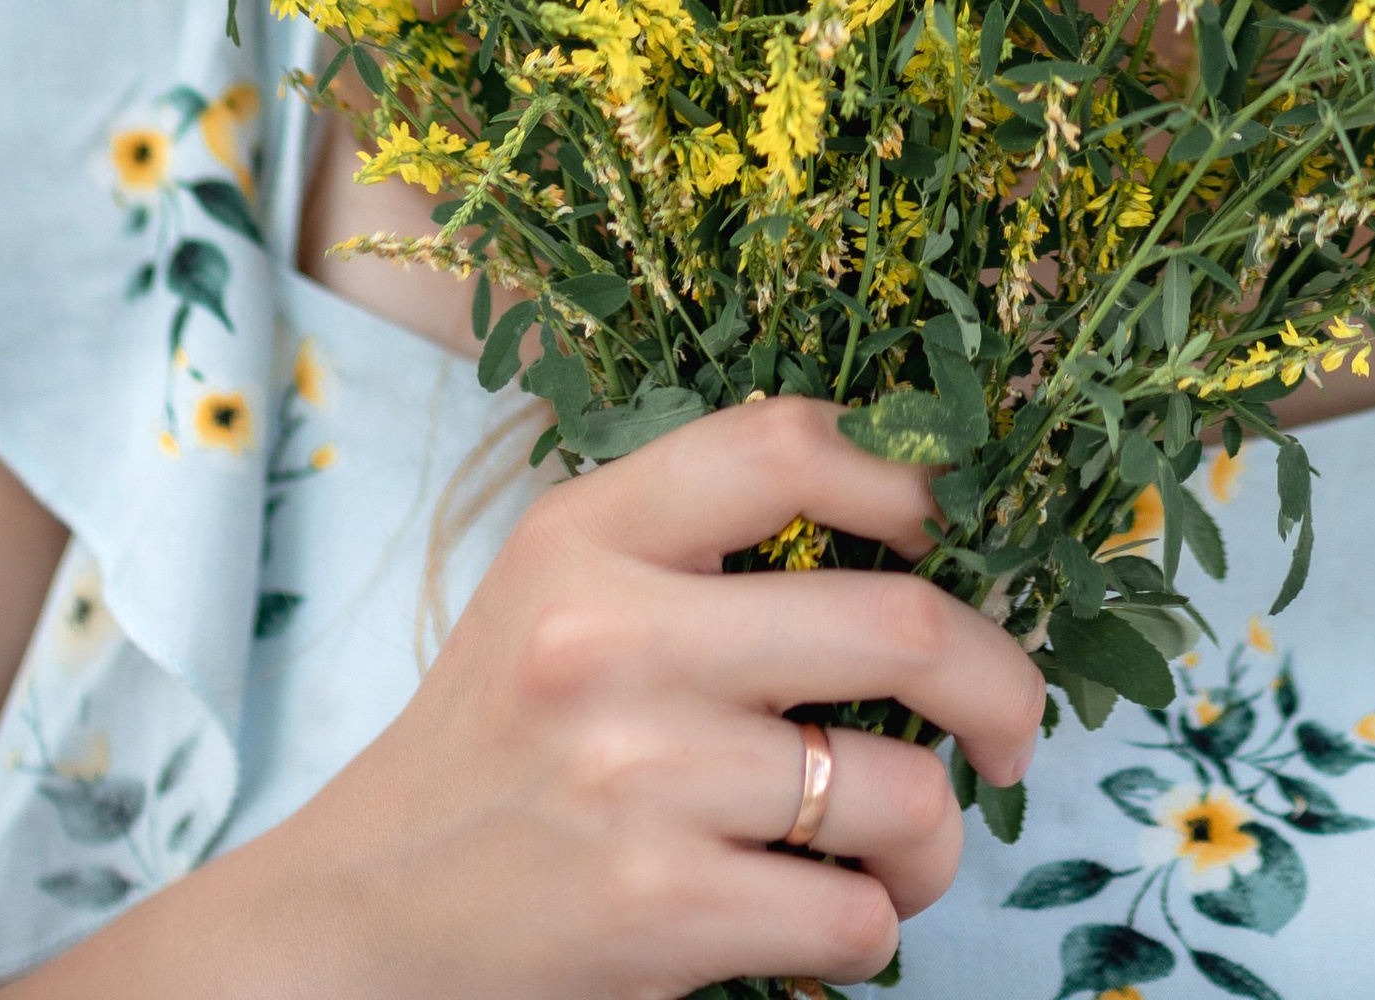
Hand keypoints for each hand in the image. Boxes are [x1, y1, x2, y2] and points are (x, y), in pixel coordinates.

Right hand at [78, 394, 1043, 999]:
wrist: (362, 917)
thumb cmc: (500, 739)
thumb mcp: (565, 584)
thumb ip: (701, 536)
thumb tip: (917, 523)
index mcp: (595, 534)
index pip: (791, 446)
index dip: (909, 482)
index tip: (948, 542)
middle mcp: (615, 640)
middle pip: (902, 627)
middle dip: (1001, 687)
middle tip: (1012, 727)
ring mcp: (639, 781)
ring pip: (900, 796)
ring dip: (938, 839)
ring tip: (907, 851)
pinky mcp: (656, 914)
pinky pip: (854, 916)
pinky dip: (873, 928)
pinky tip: (827, 919)